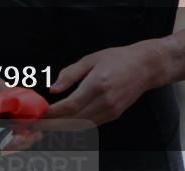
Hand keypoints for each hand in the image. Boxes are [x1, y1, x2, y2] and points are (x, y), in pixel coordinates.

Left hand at [36, 41, 168, 128]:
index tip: (40, 113)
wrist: (145, 67)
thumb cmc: (118, 59)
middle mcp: (105, 100)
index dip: (53, 112)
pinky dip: (77, 124)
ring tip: (48, 123)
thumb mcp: (91, 59)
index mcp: (98, 84)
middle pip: (74, 119)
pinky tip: (66, 121)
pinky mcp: (114, 114)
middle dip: (54, 123)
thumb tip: (54, 88)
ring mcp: (111, 110)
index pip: (71, 105)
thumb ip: (71, 74)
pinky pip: (91, 123)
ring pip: (82, 125)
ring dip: (64, 126)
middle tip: (38, 123)